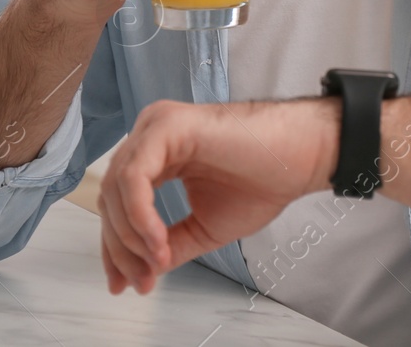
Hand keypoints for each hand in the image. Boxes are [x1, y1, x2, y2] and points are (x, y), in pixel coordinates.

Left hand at [95, 97, 336, 294]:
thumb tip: (143, 274)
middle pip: (110, 198)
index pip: (118, 202)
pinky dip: (141, 214)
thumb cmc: (262, 182)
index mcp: (157, 155)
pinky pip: (134, 176)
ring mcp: (156, 127)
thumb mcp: (204, 227)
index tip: (127, 284)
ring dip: (130, 236)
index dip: (117, 248)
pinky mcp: (167, 126)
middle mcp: (150, 136)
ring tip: (157, 262)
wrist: (300, 158)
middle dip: (121, 248)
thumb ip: (170, 245)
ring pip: (116, 188)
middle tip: (141, 281)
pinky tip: (158, 239)